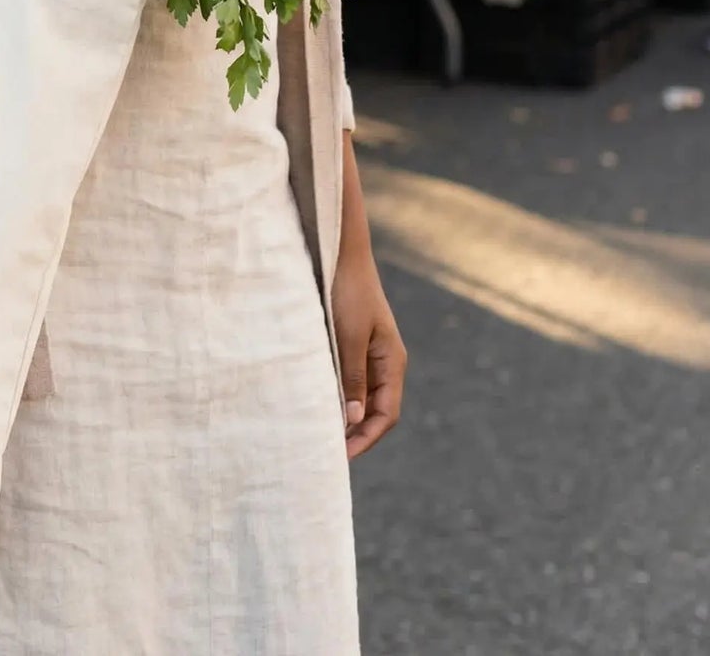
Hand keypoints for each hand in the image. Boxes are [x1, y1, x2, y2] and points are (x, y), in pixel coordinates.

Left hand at [332, 246, 405, 459]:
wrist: (341, 253)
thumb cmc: (347, 291)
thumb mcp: (348, 335)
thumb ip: (351, 376)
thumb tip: (352, 418)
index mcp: (392, 362)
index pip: (386, 414)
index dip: (365, 438)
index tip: (341, 456)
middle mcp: (385, 361)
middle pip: (375, 411)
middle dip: (355, 434)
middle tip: (326, 453)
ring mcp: (370, 352)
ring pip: (361, 396)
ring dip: (345, 416)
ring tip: (319, 434)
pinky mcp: (352, 342)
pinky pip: (349, 378)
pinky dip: (337, 395)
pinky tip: (317, 402)